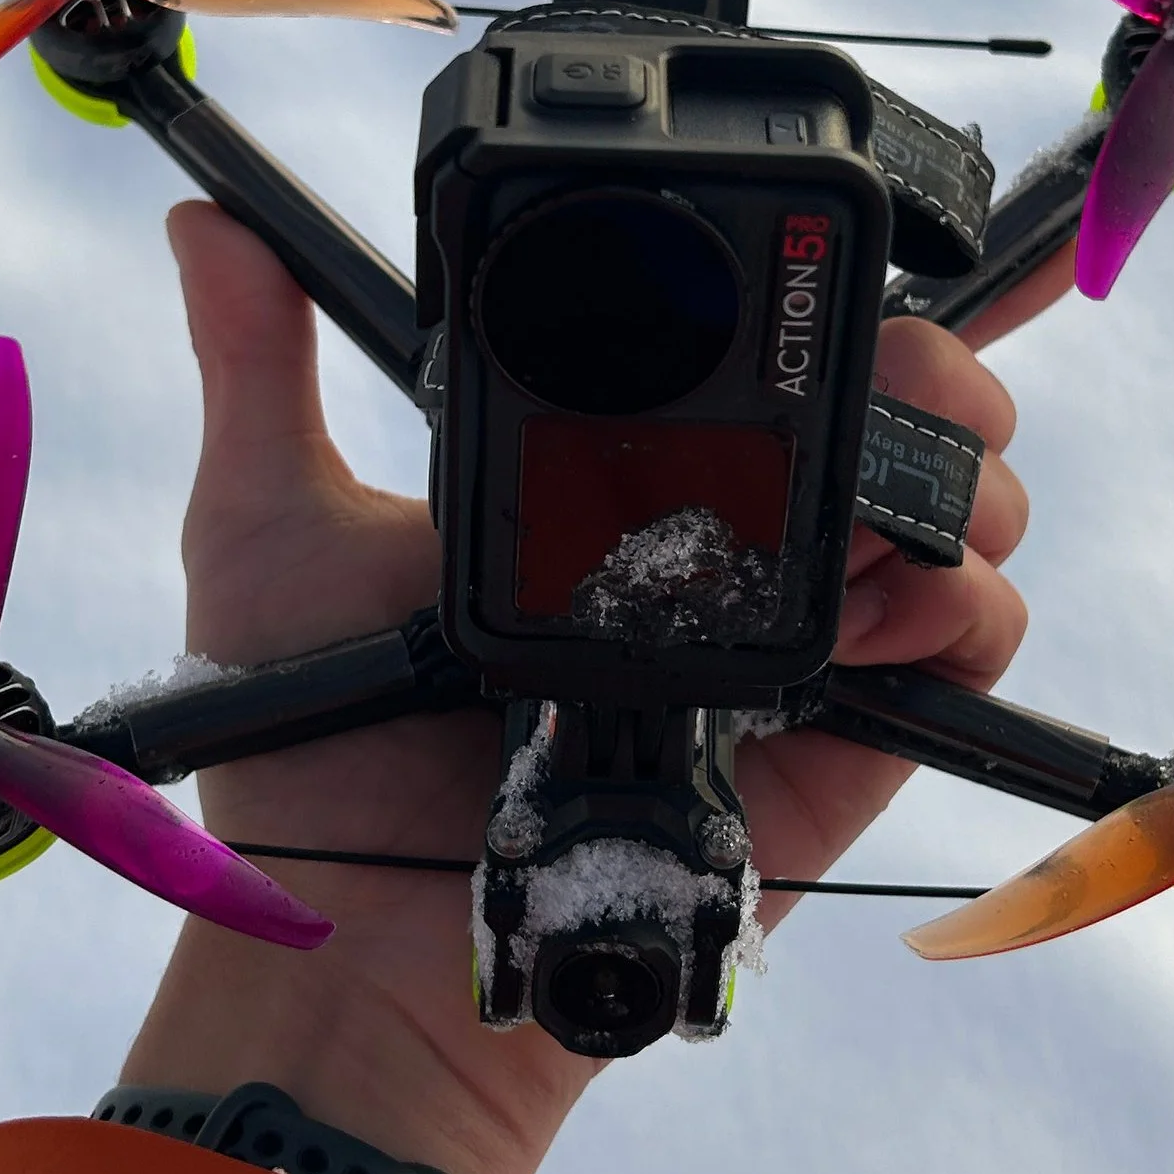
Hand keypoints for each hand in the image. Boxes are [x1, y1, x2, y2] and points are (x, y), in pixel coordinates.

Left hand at [122, 203, 1031, 1173]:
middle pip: (886, 415)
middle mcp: (720, 550)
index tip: (828, 260)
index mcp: (611, 486)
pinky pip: (969, 644)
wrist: (382, 952)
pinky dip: (968, 604)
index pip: (747, 362)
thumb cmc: (315, 758)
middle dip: (931, 369)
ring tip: (888, 503)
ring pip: (956, 511)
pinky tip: (884, 606)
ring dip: (959, 474)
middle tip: (898, 373)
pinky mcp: (849, 740)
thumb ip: (261, 370)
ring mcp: (795, 642)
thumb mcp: (274, 534)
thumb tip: (204, 222)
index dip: (814, 302)